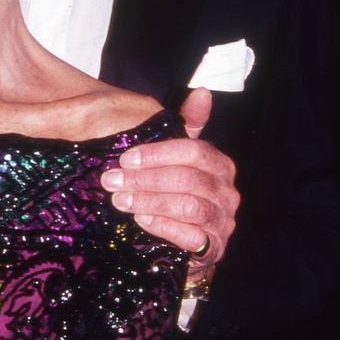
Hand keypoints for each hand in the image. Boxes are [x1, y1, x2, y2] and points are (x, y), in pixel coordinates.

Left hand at [101, 89, 238, 272]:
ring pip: (189, 206)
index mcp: (219, 164)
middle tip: (112, 180)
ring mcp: (223, 221)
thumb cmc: (177, 189)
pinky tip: (141, 220)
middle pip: (189, 178)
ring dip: (150, 201)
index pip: (194, 150)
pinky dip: (164, 227)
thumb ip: (187, 124)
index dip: (158, 154)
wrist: (184, 241)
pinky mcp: (213, 248)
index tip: (125, 158)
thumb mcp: (178, 155)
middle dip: (146, 179)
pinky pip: (191, 237)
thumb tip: (202, 91)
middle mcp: (227, 191)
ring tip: (120, 200)